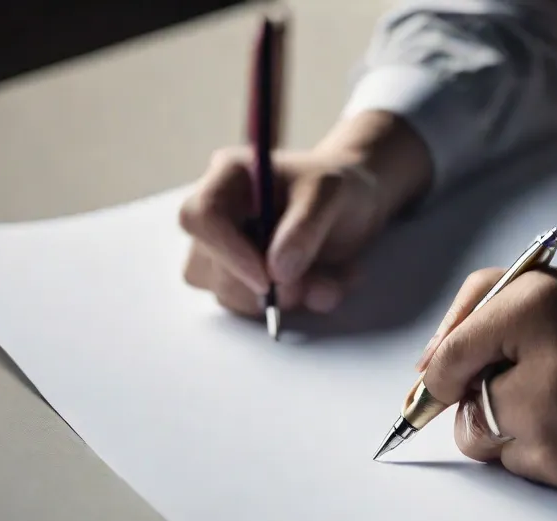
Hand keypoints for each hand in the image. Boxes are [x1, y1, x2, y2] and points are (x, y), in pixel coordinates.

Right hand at [179, 111, 431, 315]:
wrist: (356, 204)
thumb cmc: (337, 187)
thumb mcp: (331, 194)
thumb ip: (305, 227)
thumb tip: (277, 272)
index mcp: (229, 177)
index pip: (200, 217)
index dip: (227, 252)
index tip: (267, 279)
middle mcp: (218, 215)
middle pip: (206, 266)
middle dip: (261, 288)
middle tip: (310, 286)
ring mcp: (225, 250)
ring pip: (226, 294)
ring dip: (282, 300)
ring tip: (329, 282)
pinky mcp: (243, 279)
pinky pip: (253, 307)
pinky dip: (294, 305)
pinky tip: (324, 286)